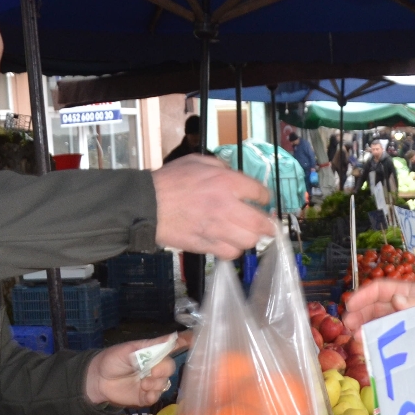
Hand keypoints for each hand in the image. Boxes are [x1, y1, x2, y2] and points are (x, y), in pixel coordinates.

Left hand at [84, 332, 192, 406]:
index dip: (184, 343)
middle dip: (164, 370)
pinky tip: (144, 393)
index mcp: (152, 353)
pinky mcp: (146, 396)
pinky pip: (156, 397)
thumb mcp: (129, 349)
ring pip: (164, 383)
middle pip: (170, 368)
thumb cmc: (112, 360)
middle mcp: (155, 367)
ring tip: (142, 384)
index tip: (192, 340)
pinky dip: (153, 395)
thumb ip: (151, 345)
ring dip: (155, 384)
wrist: (97, 379)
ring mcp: (151, 382)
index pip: (172, 347)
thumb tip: (171, 336)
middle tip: (151, 372)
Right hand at [152, 155, 273, 258]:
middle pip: (261, 223)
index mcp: (226, 182)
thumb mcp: (197, 161)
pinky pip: (231, 253)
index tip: (262, 201)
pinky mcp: (207, 245)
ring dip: (250, 238)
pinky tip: (230, 244)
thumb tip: (233, 174)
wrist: (147, 205)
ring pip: (249, 241)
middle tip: (267, 226)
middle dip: (268, 225)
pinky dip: (233, 250)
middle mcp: (227, 207)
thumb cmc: (170, 180)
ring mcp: (217, 229)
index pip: (260, 193)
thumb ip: (220, 166)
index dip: (264, 198)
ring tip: (246, 234)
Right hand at [341, 280, 414, 335]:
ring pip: (380, 321)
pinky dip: (378, 340)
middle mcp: (405, 304)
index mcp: (410, 292)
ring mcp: (407, 321)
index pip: (381, 289)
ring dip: (365, 328)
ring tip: (356, 338)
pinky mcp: (410, 336)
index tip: (349, 306)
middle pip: (376, 306)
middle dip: (359, 314)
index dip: (363, 295)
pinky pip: (390, 336)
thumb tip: (395, 300)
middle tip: (347, 327)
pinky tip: (371, 347)